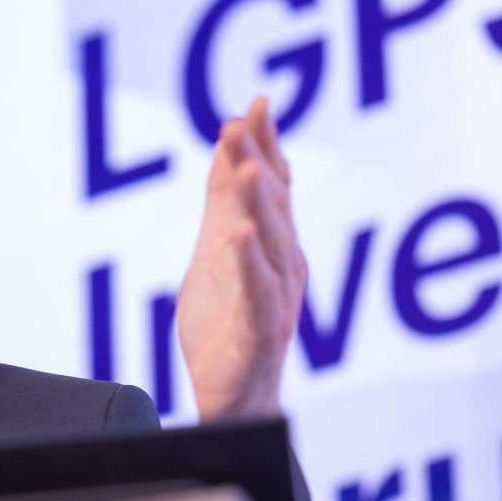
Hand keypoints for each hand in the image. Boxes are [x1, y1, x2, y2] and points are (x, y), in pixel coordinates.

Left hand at [177, 96, 306, 419]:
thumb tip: (227, 145)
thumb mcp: (217, 250)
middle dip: (259, 162)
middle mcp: (284, 266)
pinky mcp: (262, 333)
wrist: (230, 397)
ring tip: (247, 168)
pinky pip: (258, 294)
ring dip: (260, 205)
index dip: (265, 146)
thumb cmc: (228, 324)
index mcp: (274, 245)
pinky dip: (249, 263)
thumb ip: (223, 202)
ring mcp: (277, 299)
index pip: (273, 187)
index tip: (256, 103)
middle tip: (243, 121)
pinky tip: (239, 235)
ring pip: (271, 245)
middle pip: (272, 207)